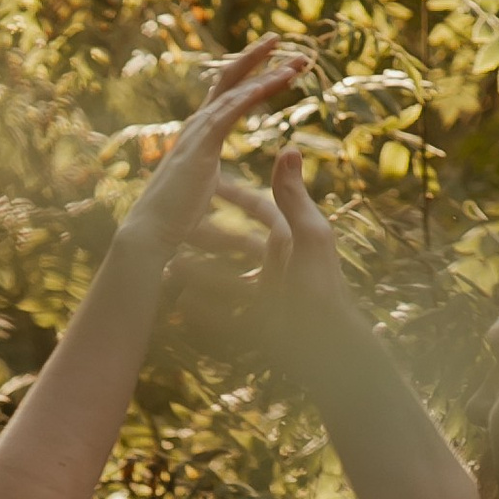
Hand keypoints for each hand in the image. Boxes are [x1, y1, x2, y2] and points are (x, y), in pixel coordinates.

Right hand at [112, 39, 307, 271]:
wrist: (150, 234)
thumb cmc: (174, 223)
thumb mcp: (203, 197)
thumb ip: (216, 185)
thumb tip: (223, 192)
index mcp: (199, 137)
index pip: (227, 97)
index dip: (251, 79)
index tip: (277, 67)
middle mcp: (197, 126)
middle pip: (229, 81)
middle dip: (258, 60)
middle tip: (285, 44)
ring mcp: (197, 131)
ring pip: (236, 89)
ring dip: (268, 71)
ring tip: (296, 60)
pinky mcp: (201, 142)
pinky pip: (233, 107)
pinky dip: (258, 90)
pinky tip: (280, 78)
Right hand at [166, 139, 352, 361]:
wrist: (327, 349)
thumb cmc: (321, 290)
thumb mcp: (307, 237)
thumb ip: (293, 198)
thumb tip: (289, 149)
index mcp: (291, 241)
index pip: (261, 210)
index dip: (237, 194)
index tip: (210, 181)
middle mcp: (278, 266)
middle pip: (236, 245)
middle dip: (208, 237)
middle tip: (178, 228)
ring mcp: (266, 296)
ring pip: (224, 279)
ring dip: (198, 273)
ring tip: (170, 268)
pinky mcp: (258, 326)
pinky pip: (224, 315)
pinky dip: (203, 309)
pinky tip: (181, 304)